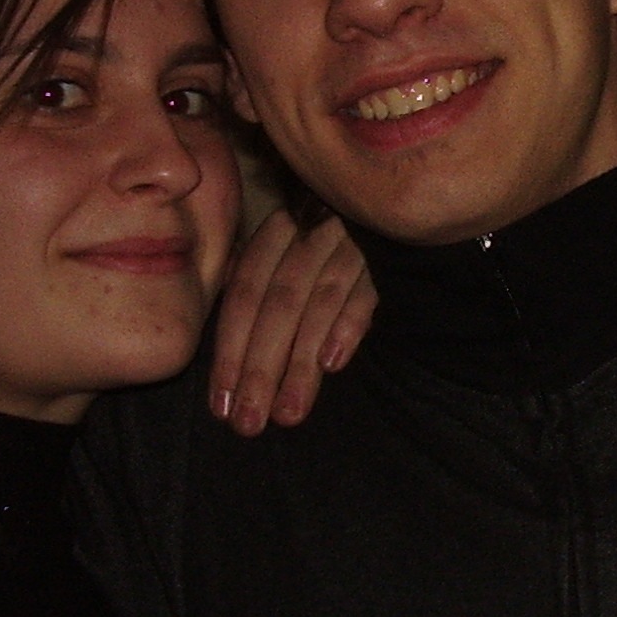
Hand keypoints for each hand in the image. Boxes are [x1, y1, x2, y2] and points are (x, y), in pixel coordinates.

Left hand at [210, 209, 375, 434]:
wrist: (396, 193)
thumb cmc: (328, 234)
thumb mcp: (289, 245)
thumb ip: (258, 283)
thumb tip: (227, 345)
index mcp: (276, 232)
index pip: (244, 294)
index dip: (229, 350)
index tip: (220, 404)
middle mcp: (309, 233)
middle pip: (278, 304)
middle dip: (259, 367)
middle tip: (249, 422)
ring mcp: (351, 242)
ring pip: (318, 304)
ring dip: (300, 363)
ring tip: (288, 413)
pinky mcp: (390, 254)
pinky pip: (365, 291)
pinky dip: (347, 325)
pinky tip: (332, 364)